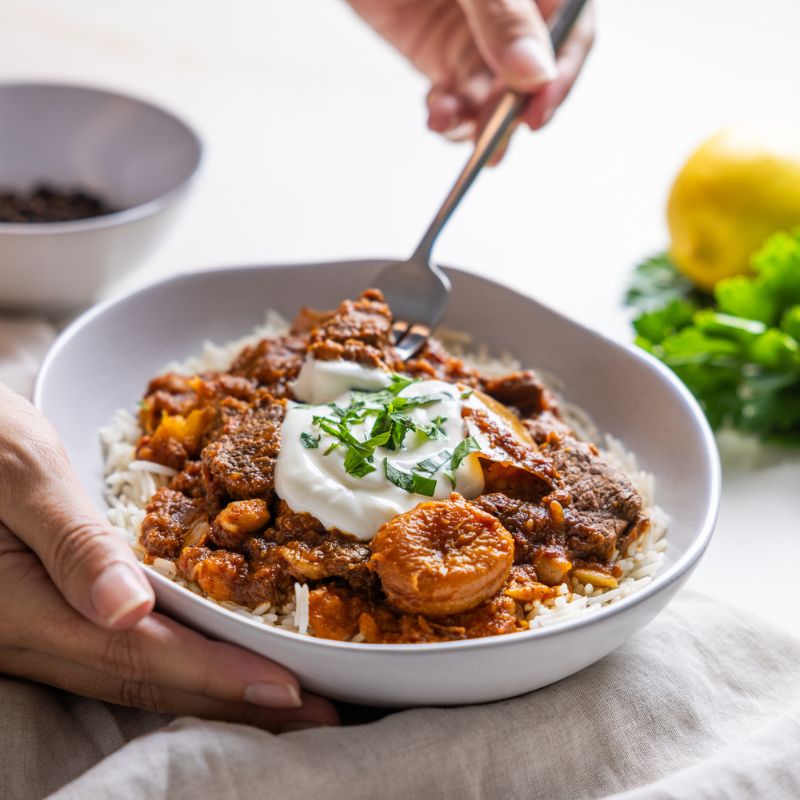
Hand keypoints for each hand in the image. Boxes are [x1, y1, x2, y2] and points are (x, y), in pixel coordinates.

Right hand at [0, 385, 336, 731]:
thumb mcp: (16, 470)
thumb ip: (71, 541)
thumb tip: (129, 609)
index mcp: (22, 606)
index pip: (139, 654)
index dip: (216, 675)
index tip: (286, 689)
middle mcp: (26, 638)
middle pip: (142, 682)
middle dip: (230, 699)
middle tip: (313, 712)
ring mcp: (30, 635)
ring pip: (129, 677)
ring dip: (208, 691)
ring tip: (280, 699)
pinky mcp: (43, 619)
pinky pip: (115, 656)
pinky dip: (175, 665)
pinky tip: (212, 662)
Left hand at [348, 0, 593, 139]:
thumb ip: (501, 13)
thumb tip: (534, 73)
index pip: (571, 35)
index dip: (558, 79)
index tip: (536, 115)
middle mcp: (516, 15)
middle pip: (533, 77)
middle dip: (511, 112)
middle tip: (491, 140)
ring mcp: (479, 36)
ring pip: (493, 97)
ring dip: (477, 123)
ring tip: (451, 126)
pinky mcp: (440, 54)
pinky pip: (456, 98)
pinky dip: (448, 116)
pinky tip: (437, 115)